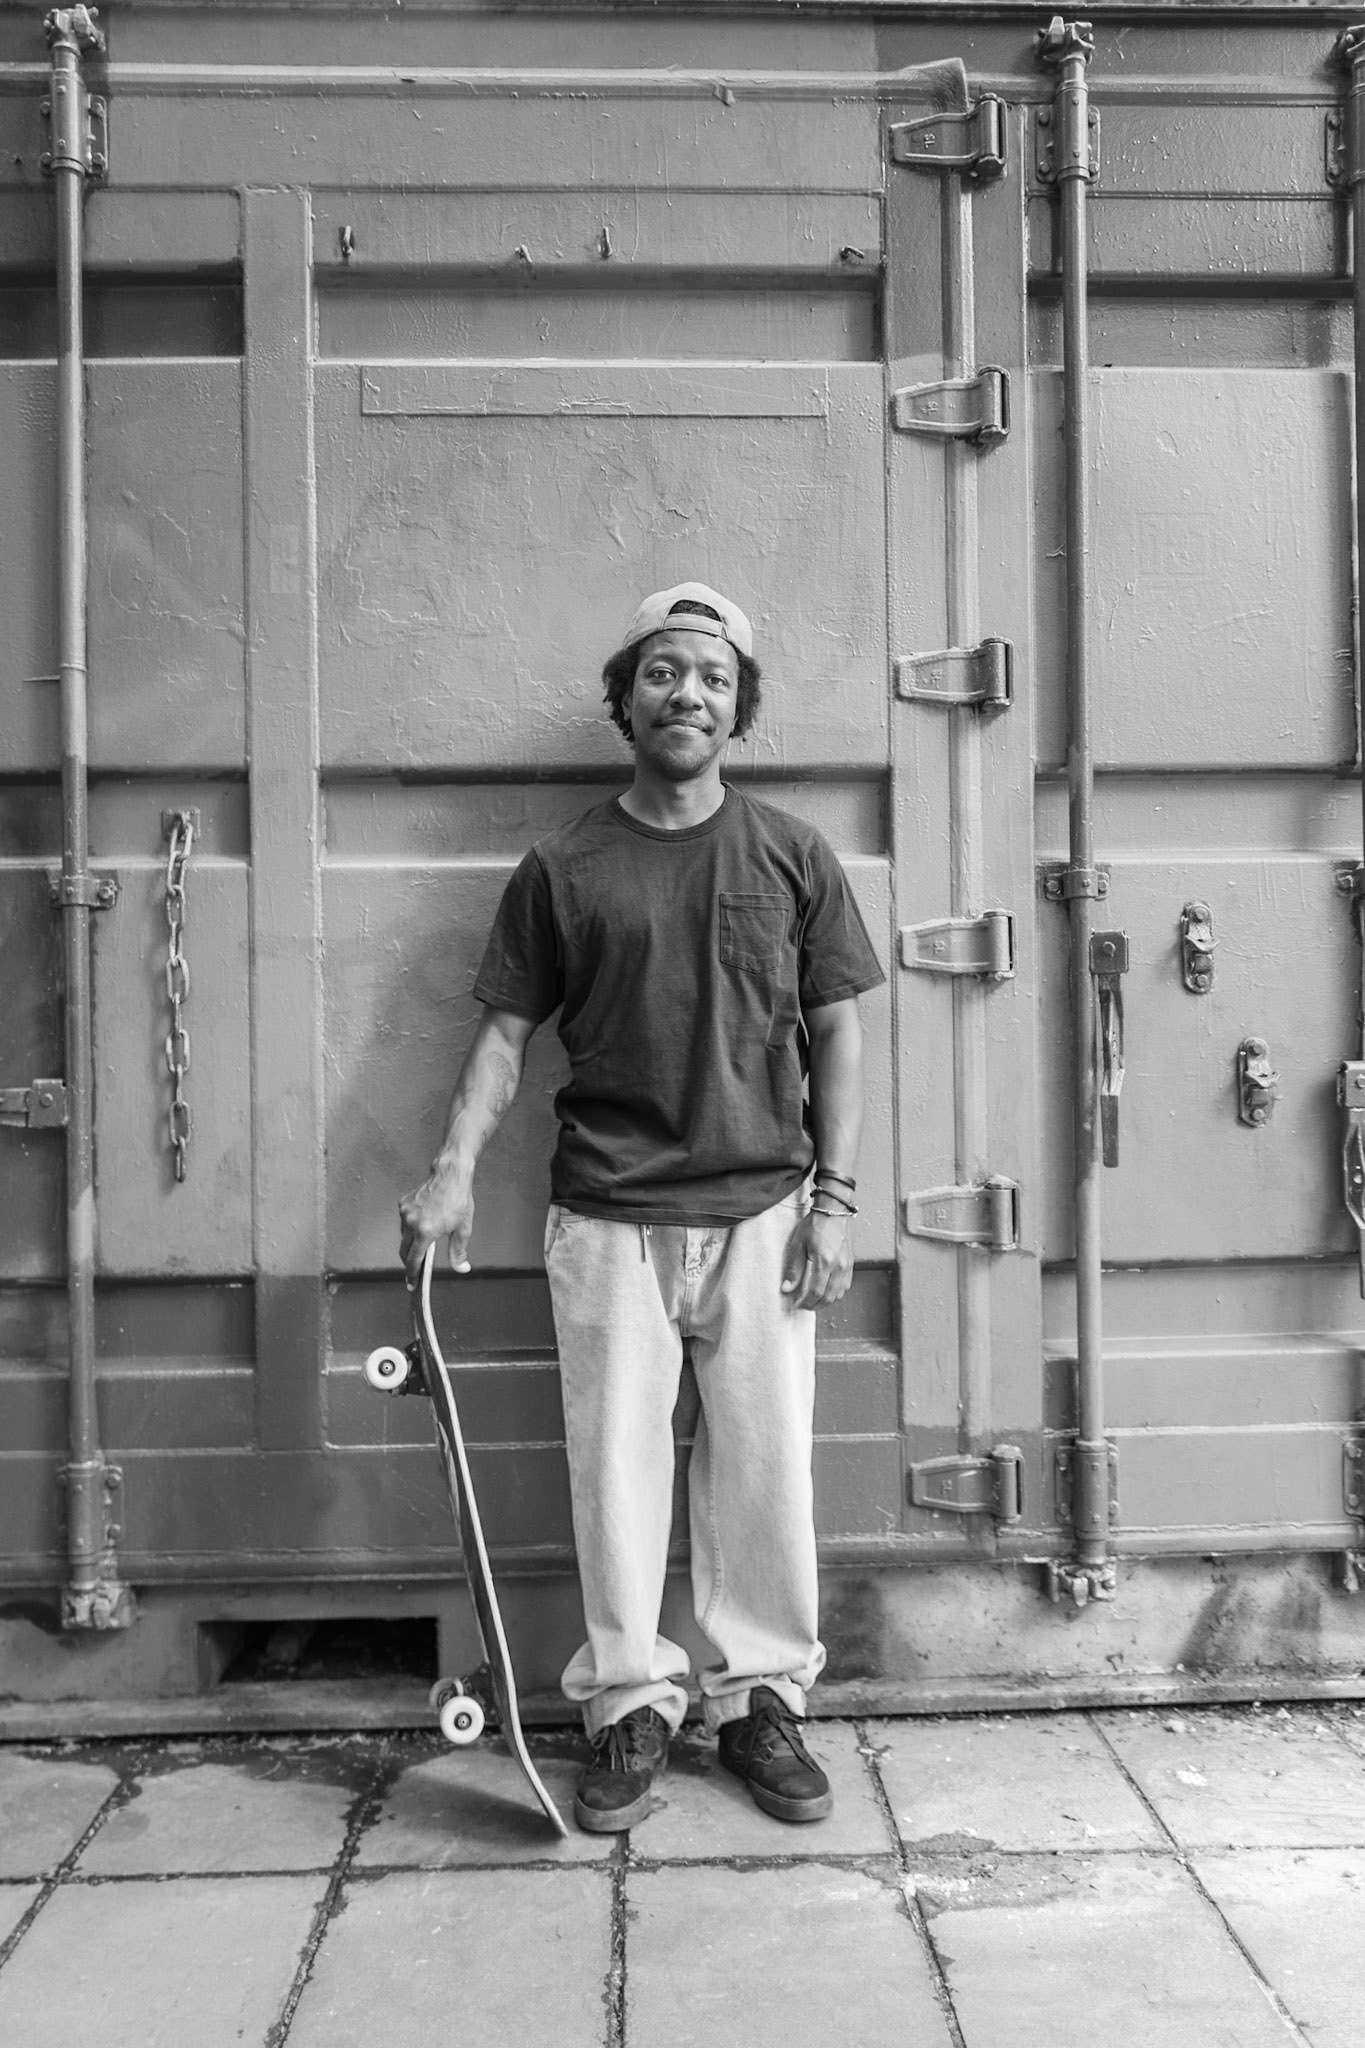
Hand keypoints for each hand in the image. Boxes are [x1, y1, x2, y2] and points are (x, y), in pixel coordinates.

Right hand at [398, 1158, 474, 1285]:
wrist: (450, 1175)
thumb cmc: (459, 1200)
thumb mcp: (463, 1229)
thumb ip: (458, 1252)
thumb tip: (462, 1268)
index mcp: (425, 1232)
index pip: (414, 1260)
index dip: (412, 1274)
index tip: (411, 1284)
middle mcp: (411, 1223)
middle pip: (404, 1251)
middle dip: (409, 1262)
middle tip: (416, 1270)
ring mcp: (405, 1213)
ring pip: (403, 1236)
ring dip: (411, 1243)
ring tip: (424, 1242)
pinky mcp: (403, 1204)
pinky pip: (404, 1222)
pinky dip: (411, 1227)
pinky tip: (423, 1223)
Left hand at [780, 1209, 852, 1310]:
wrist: (833, 1210)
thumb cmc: (815, 1224)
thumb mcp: (798, 1244)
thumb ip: (793, 1268)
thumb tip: (786, 1288)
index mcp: (824, 1261)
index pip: (816, 1292)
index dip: (806, 1302)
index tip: (797, 1304)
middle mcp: (839, 1266)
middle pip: (829, 1297)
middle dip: (815, 1305)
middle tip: (804, 1305)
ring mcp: (847, 1265)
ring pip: (839, 1294)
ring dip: (826, 1301)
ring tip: (814, 1300)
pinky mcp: (850, 1263)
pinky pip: (845, 1286)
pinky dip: (836, 1293)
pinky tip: (827, 1291)